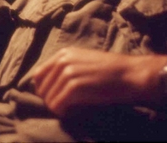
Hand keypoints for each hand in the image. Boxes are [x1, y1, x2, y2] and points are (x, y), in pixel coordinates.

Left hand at [32, 47, 162, 115]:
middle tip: (66, 107)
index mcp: (63, 53)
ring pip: (49, 99)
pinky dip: (64, 113)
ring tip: (73, 110)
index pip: (38, 75)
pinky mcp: (74, 86)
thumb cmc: (109, 72)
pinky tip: (75, 112)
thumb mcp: (83, 62)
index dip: (44, 90)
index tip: (54, 99)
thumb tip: (48, 88)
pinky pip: (58, 105)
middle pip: (42, 88)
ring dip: (58, 108)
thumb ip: (65, 69)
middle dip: (51, 101)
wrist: (128, 75)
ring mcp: (68, 72)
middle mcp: (63, 60)